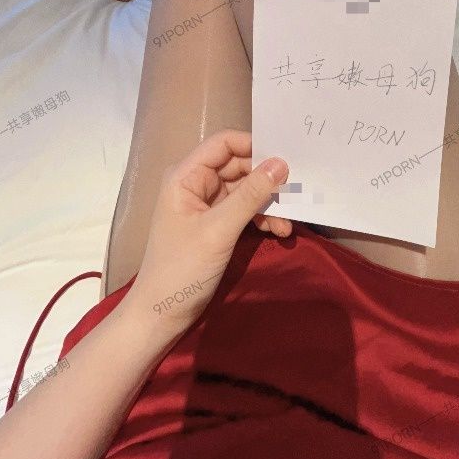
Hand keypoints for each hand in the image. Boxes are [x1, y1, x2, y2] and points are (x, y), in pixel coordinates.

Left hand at [123, 130, 289, 345]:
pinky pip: (245, 210)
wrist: (162, 315)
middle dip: (266, 179)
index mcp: (186, 175)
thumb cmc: (182, 268)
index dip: (254, 146)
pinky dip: (262, 217)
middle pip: (239, 166)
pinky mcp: (217, 224)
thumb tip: (282, 163)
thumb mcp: (219, 230)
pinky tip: (278, 231)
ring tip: (287, 223)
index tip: (285, 159)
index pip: (224, 143)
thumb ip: (250, 195)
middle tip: (296, 192)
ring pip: (246, 189)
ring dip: (268, 203)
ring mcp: (207, 205)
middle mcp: (196, 183)